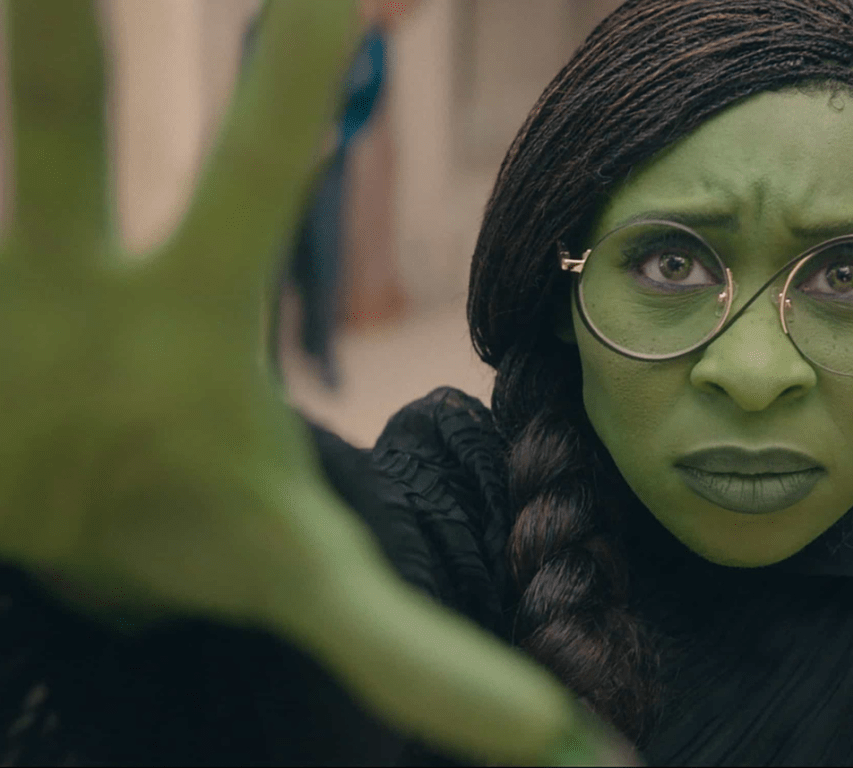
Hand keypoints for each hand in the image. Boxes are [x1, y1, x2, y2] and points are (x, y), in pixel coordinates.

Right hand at [0, 3, 621, 763]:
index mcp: (189, 320)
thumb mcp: (308, 587)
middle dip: (52, 32)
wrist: (56, 555)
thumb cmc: (197, 534)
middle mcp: (67, 290)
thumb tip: (592, 767)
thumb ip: (430, 668)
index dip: (290, 86)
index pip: (254, 181)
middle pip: (51, 130)